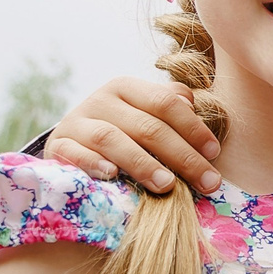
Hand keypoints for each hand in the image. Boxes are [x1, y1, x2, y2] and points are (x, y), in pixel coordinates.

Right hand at [42, 76, 221, 193]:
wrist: (72, 145)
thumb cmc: (123, 133)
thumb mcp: (146, 115)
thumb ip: (171, 107)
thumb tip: (192, 102)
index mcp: (127, 88)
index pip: (166, 103)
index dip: (193, 128)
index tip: (215, 154)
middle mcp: (101, 100)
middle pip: (147, 126)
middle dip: (182, 156)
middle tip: (206, 181)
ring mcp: (76, 122)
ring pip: (112, 139)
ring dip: (142, 163)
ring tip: (167, 185)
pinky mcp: (57, 146)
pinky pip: (75, 153)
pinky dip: (94, 164)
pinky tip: (112, 176)